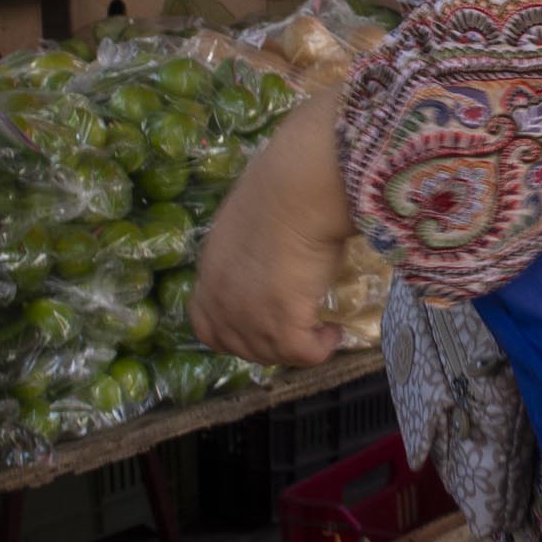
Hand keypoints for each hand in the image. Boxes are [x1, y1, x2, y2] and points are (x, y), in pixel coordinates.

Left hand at [190, 94, 356, 369]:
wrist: (300, 187)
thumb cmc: (282, 187)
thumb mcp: (248, 223)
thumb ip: (248, 251)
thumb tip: (270, 255)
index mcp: (210, 272)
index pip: (207, 326)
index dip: (233, 334)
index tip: (262, 326)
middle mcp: (222, 299)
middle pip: (240, 347)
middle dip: (271, 345)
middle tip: (299, 330)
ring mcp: (248, 314)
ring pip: (272, 354)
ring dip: (298, 347)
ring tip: (322, 330)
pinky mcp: (281, 322)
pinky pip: (301, 354)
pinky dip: (320, 348)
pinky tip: (334, 331)